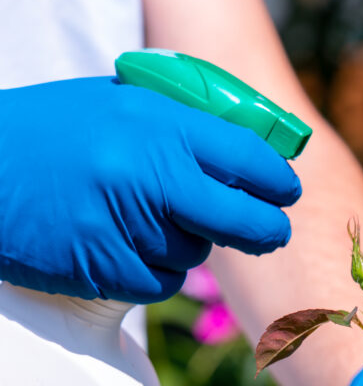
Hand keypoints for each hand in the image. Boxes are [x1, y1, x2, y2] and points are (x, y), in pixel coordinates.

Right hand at [0, 76, 300, 301]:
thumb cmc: (51, 133)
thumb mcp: (120, 104)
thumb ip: (182, 126)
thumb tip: (254, 156)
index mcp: (158, 122)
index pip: (247, 157)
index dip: (277, 181)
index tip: (288, 193)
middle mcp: (146, 171)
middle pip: (240, 219)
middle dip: (266, 230)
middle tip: (273, 234)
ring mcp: (123, 222)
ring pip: (194, 253)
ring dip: (184, 246)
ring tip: (140, 220)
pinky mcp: (100, 265)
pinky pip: (158, 282)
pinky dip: (150, 271)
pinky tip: (119, 246)